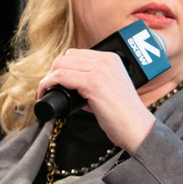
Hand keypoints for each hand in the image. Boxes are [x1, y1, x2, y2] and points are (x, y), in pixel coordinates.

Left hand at [36, 49, 156, 151]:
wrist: (137, 128)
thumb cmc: (123, 115)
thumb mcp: (111, 89)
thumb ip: (93, 82)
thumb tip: (70, 85)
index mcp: (111, 59)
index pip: (75, 54)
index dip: (61, 68)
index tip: (55, 83)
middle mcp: (106, 60)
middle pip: (65, 57)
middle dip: (53, 73)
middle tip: (50, 89)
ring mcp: (100, 70)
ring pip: (60, 65)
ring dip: (48, 79)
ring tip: (46, 92)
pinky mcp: (93, 83)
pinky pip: (60, 77)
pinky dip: (48, 84)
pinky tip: (45, 94)